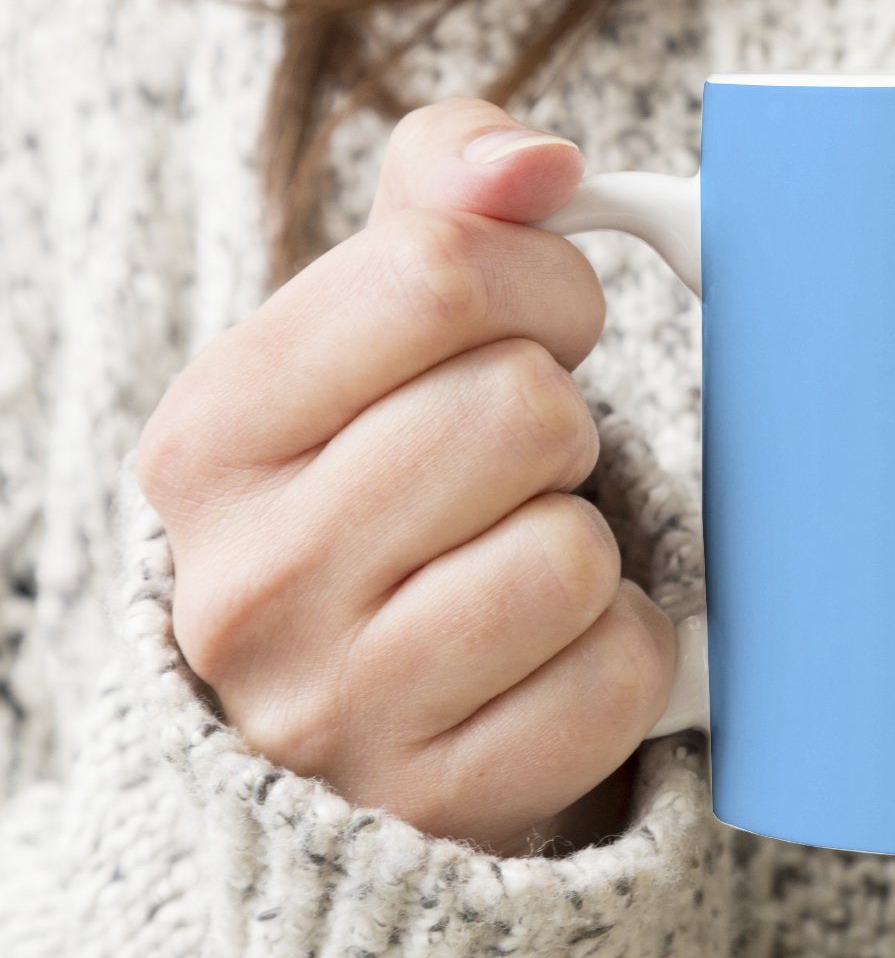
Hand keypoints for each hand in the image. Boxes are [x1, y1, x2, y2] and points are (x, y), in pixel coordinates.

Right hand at [137, 100, 680, 855]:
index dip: (542, 282)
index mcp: (214, 434)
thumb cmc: (384, 481)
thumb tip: (540, 162)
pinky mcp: (444, 795)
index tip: (545, 326)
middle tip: (520, 465)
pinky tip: (551, 649)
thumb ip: (446, 194)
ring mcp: (340, 707)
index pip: (435, 275)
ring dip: (585, 541)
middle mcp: (250, 579)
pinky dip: (618, 648)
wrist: (350, 708)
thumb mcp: (370, 326)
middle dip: (559, 422)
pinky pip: (615, 672)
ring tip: (516, 557)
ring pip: (571, 552)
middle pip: (523, 409)